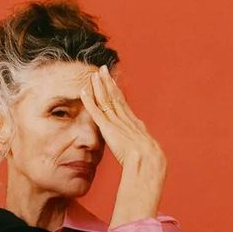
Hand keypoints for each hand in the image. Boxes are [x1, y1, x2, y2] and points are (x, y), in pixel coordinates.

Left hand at [80, 64, 166, 180]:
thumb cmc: (149, 162)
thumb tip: (142, 155)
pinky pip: (96, 111)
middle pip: (115, 96)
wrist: (147, 160)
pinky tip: (83, 91)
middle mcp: (125, 119)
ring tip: (93, 74)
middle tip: (103, 69)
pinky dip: (89, 100)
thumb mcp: (145, 153)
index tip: (113, 82)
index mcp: (134, 124)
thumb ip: (140, 150)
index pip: (123, 104)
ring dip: (99, 86)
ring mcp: (116, 122)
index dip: (117, 92)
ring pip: (106, 99)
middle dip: (108, 82)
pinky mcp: (108, 128)